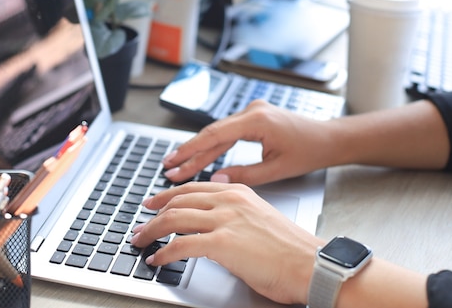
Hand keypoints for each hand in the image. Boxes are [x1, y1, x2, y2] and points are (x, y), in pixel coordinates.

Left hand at [131, 182, 323, 304]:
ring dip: (151, 232)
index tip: (153, 202)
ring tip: (141, 242)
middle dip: (153, 214)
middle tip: (140, 225)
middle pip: (178, 201)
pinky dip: (163, 253)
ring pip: (174, 219)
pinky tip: (157, 259)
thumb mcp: (259, 218)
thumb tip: (213, 222)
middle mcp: (229, 201)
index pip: (192, 188)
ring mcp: (226, 220)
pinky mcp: (223, 243)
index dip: (167, 195)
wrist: (311, 263)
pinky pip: (181, 245)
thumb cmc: (290, 249)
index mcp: (238, 192)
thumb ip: (235, 214)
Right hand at [162, 100, 330, 185]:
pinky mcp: (254, 116)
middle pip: (212, 133)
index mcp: (257, 120)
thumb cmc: (309, 151)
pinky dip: (214, 145)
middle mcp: (252, 111)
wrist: (328, 139)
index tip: (174, 162)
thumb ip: (244, 174)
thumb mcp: (276, 169)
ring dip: (200, 150)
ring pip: (218, 132)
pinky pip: (228, 131)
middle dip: (190, 152)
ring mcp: (253, 111)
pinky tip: (201, 157)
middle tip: (169, 167)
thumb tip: (217, 180)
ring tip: (180, 165)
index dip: (191, 150)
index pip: (215, 135)